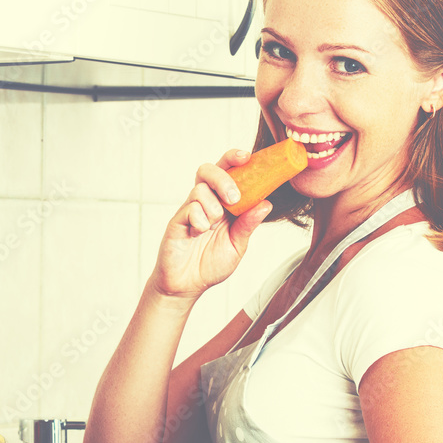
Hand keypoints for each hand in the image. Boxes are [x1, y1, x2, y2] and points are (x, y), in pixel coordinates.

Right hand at [152, 149, 271, 299]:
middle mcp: (205, 202)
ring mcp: (189, 210)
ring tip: (213, 226)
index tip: (247, 157)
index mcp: (222, 204)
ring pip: (199, 189)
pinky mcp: (177, 221)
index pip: (227, 172)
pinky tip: (199, 233)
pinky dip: (199, 220)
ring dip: (212, 206)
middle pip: (208, 170)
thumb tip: (266, 204)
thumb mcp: (237, 245)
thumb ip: (248, 224)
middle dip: (223, 179)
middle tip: (233, 198)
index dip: (234, 159)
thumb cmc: (210, 265)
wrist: (187, 285)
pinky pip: (189, 208)